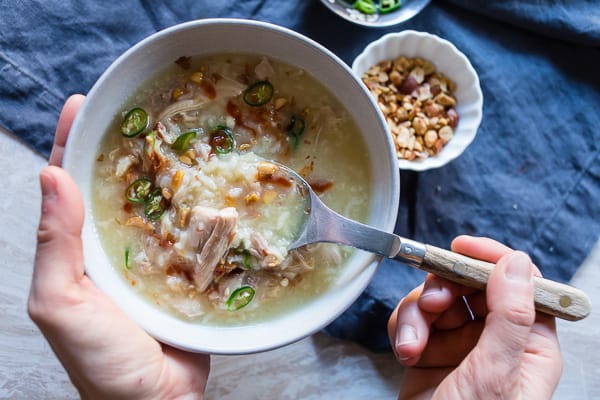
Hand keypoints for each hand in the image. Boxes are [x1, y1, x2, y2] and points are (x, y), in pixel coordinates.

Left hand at [28, 95, 209, 399]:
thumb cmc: (103, 363)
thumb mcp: (63, 304)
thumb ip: (55, 245)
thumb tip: (51, 177)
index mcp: (77, 252)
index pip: (67, 187)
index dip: (69, 144)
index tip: (81, 105)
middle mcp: (113, 249)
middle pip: (115, 187)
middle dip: (121, 148)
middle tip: (138, 111)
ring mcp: (152, 259)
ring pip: (157, 205)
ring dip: (165, 172)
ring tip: (179, 136)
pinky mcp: (186, 272)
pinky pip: (191, 232)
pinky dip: (199, 208)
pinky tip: (212, 187)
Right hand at [388, 236, 561, 398]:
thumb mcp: (495, 375)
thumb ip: (509, 316)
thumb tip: (516, 262)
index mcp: (529, 345)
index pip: (520, 285)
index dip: (493, 260)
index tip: (461, 247)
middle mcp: (496, 341)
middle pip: (472, 286)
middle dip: (445, 290)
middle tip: (432, 304)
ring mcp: (460, 347)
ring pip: (438, 300)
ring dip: (418, 314)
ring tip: (412, 343)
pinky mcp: (429, 352)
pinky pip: (414, 319)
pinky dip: (404, 328)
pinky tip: (405, 351)